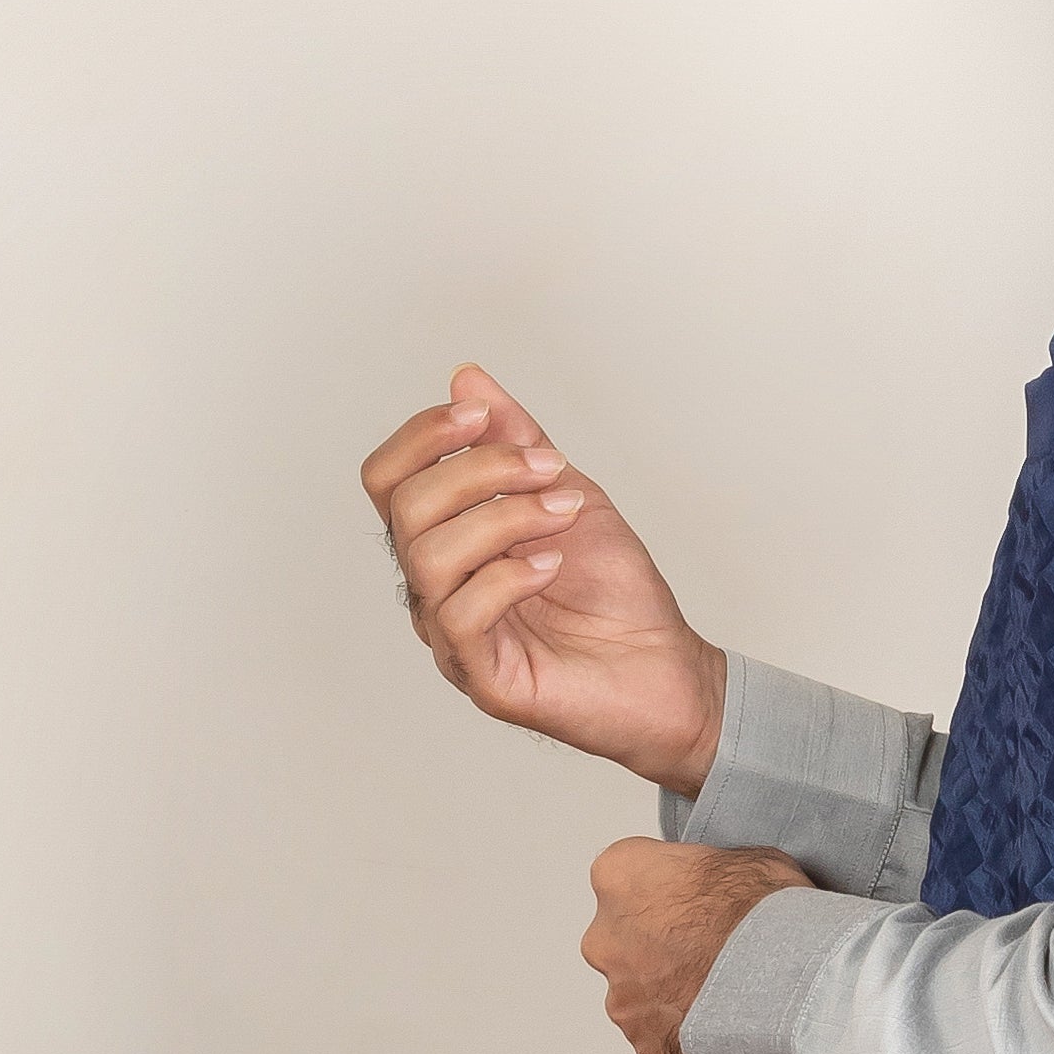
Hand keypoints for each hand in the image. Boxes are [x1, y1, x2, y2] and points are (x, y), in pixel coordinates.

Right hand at [362, 365, 725, 790]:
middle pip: (403, 507)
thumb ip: (514, 439)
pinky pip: (460, 614)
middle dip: (481, 470)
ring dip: (506, 517)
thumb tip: (466, 378)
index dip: (422, 435)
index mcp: (445, 538)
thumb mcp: (565, 490)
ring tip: (563, 517)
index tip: (481, 415)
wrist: (665, 667)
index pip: (388, 478)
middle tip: (550, 469)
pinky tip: (552, 566)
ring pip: (429, 555)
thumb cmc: (615, 592)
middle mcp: (435, 585)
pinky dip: (510, 575)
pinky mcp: (480, 674)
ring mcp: (451, 633)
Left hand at [583, 838, 810, 1053]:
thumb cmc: (762, 914)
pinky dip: (684, 1031)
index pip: (627, 877)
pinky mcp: (644, 1042)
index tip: (692, 901)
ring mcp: (621, 996)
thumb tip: (723, 886)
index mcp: (620, 877)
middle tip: (706, 946)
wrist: (781, 978)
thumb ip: (709, 874)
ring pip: (639, 992)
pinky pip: (659, 1036)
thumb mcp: (746, 861)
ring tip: (719, 988)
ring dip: (670, 990)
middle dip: (658, 945)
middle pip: (624, 939)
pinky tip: (719, 1019)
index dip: (665, 890)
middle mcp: (606, 938)